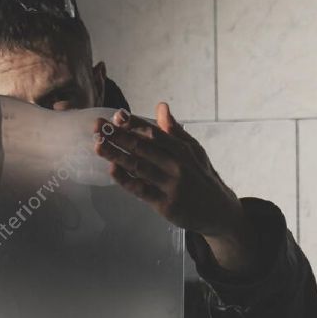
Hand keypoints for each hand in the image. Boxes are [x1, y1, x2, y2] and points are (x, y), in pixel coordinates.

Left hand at [94, 102, 257, 273]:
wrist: (219, 211)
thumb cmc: (202, 177)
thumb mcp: (194, 151)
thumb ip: (174, 130)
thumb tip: (161, 106)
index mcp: (182, 150)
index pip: (155, 132)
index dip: (135, 123)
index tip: (117, 114)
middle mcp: (177, 165)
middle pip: (143, 147)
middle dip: (118, 135)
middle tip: (98, 126)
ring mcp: (171, 185)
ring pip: (138, 166)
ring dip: (116, 154)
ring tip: (97, 144)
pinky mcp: (165, 204)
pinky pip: (141, 190)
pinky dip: (125, 180)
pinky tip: (112, 169)